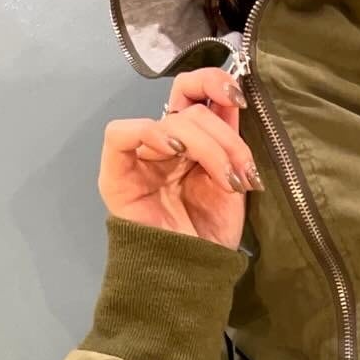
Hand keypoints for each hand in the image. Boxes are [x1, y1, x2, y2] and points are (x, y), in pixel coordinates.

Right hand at [98, 65, 263, 250]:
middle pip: (190, 108)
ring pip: (170, 120)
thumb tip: (232, 97)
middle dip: (224, 136)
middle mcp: (165, 144)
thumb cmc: (209, 235)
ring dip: (207, 145)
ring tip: (226, 181)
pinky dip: (151, 133)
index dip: (213, 84)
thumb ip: (229, 140)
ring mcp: (140, 156)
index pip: (193, 93)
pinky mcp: (116, 171)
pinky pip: (121, 133)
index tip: (239, 98)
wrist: (190, 275)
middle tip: (242, 172)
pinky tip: (174, 149)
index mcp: (190, 142)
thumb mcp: (231, 180)